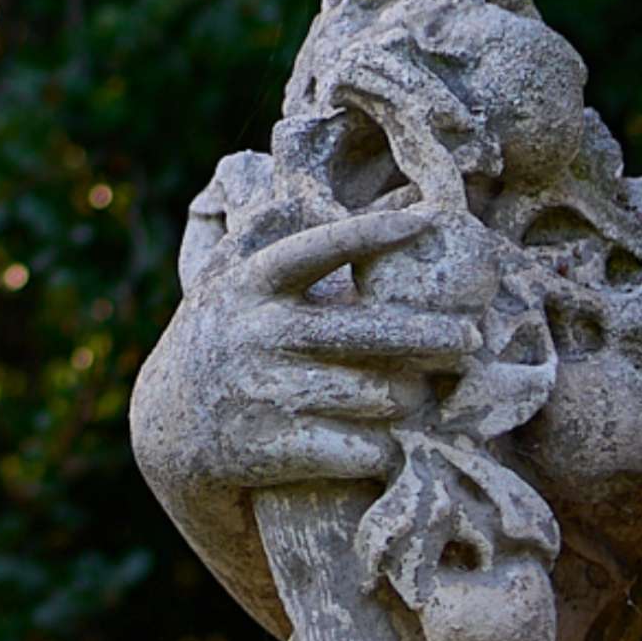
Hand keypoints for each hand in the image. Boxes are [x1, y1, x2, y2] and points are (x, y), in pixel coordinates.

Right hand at [134, 195, 486, 504]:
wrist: (169, 430)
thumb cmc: (223, 338)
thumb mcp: (234, 278)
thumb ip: (286, 230)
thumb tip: (369, 190)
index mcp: (252, 285)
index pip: (318, 248)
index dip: (372, 232)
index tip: (426, 220)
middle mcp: (258, 334)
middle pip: (368, 331)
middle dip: (433, 335)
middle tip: (472, 336)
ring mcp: (266, 393)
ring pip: (375, 394)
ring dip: (407, 398)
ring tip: (417, 395)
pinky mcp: (276, 450)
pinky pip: (362, 449)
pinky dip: (382, 449)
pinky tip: (386, 444)